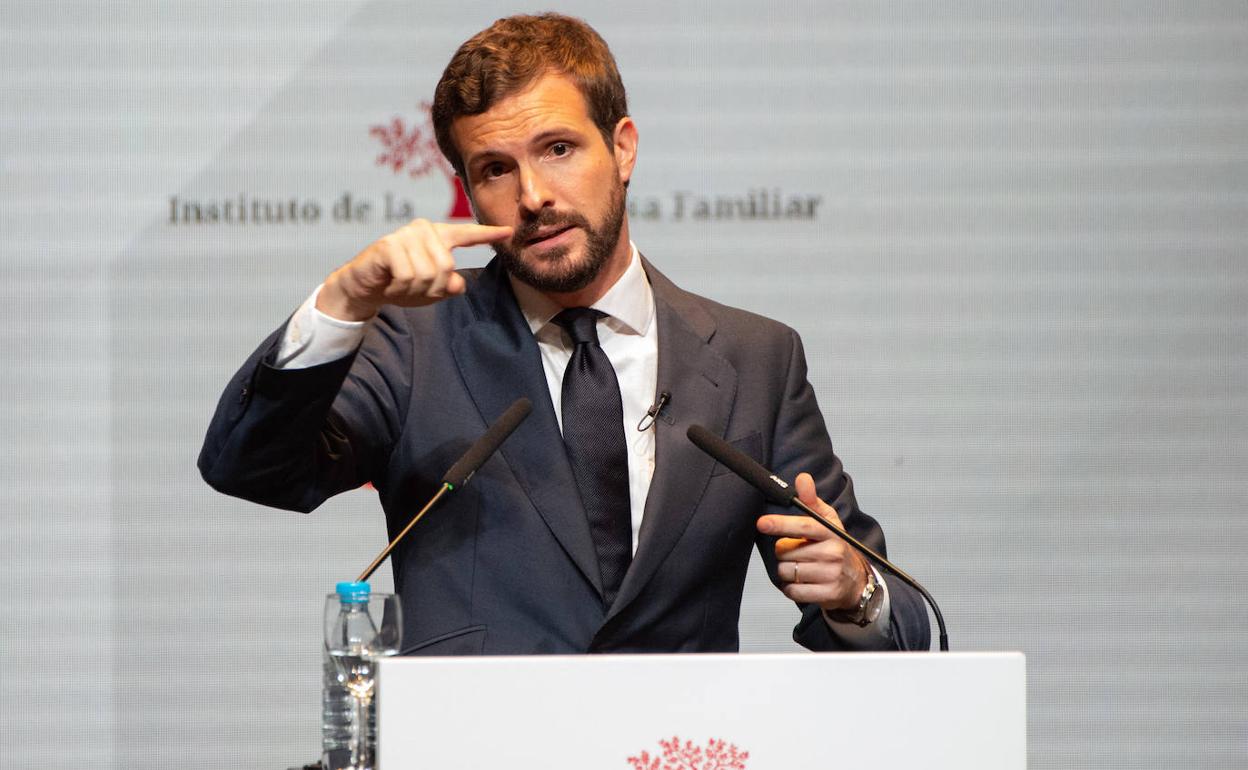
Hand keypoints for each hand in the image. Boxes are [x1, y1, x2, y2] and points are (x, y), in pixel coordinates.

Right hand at [318, 219, 513, 320]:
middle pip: (446, 267)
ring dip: (414, 289)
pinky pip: (408, 276)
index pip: (467, 234)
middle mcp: (424, 230)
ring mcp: (406, 235)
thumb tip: (458, 283)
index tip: (508, 231)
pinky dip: (401, 288)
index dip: (488, 234)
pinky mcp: (389, 245)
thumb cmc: (400, 284)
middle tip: (414, 288)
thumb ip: (449, 285)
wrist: (366, 286)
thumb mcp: (431, 289)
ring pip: (428, 273)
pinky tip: (391, 283)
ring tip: (402, 285)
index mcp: (438, 237)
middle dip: (432, 287)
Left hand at [756, 472, 868, 610]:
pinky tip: (801, 582)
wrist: (856, 580)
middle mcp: (833, 553)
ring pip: (787, 571)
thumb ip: (811, 500)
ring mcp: (831, 575)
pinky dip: (790, 588)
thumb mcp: (827, 521)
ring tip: (799, 567)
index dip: (781, 523)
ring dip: (786, 571)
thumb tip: (802, 478)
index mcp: (830, 532)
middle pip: (787, 552)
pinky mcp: (828, 594)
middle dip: (783, 552)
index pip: (803, 526)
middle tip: (795, 553)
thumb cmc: (835, 546)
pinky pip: (793, 591)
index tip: (762, 523)